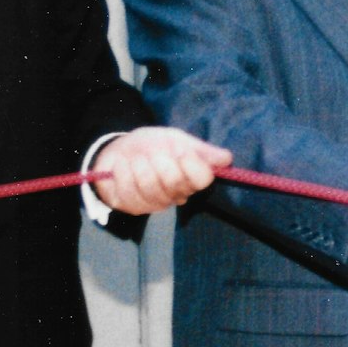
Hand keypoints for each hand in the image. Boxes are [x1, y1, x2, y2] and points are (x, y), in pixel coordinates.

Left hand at [92, 127, 231, 214]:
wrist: (120, 151)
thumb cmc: (153, 145)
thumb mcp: (176, 139)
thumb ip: (200, 149)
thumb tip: (227, 159)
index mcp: (192, 178)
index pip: (202, 179)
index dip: (191, 163)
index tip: (181, 150)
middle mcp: (177, 195)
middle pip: (175, 182)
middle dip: (160, 160)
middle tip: (153, 152)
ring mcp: (155, 204)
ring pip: (150, 187)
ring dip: (139, 165)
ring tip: (136, 158)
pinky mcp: (134, 207)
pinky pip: (129, 191)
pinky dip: (123, 172)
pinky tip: (123, 166)